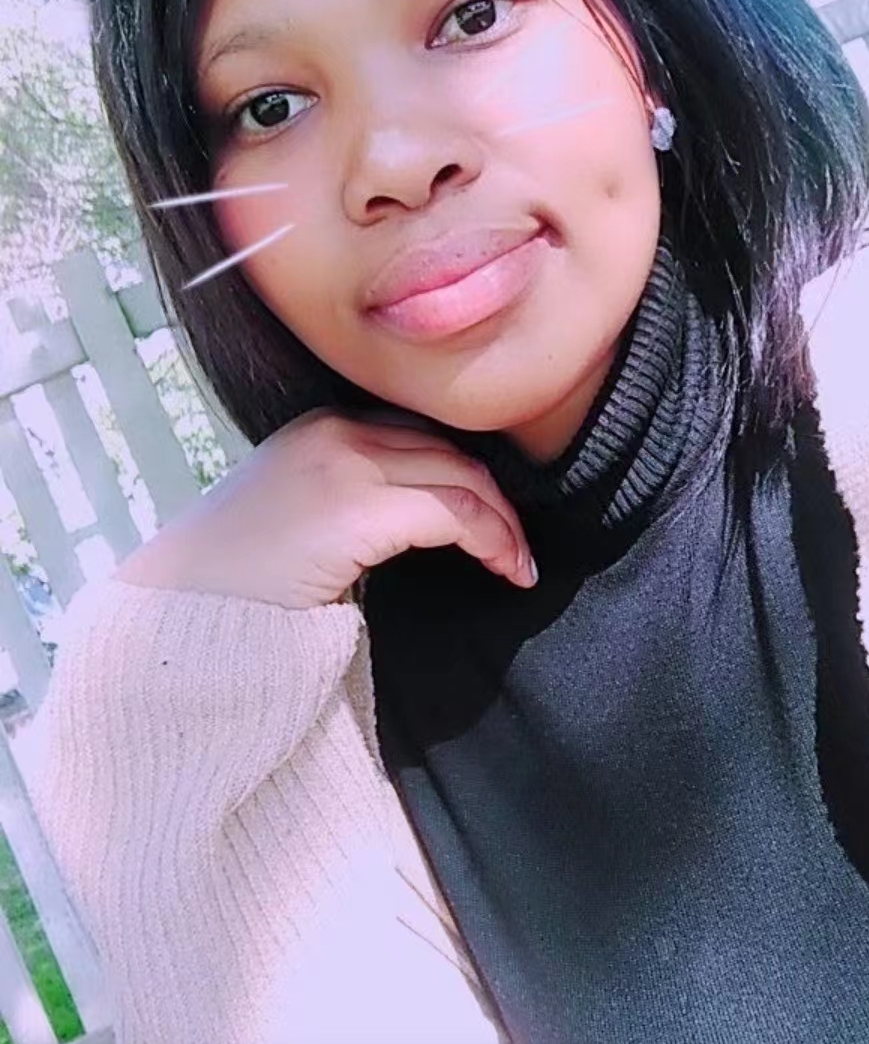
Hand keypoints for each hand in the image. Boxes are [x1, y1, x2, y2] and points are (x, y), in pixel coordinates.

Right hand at [117, 407, 536, 608]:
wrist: (176, 615)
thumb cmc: (232, 584)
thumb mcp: (294, 516)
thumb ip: (349, 501)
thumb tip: (418, 519)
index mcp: (320, 427)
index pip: (421, 437)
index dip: (467, 478)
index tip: (495, 522)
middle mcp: (335, 433)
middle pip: (449, 451)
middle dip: (494, 499)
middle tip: (518, 549)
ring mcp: (344, 466)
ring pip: (461, 478)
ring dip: (502, 523)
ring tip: (518, 564)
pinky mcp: (355, 509)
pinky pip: (452, 513)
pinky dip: (492, 539)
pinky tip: (506, 569)